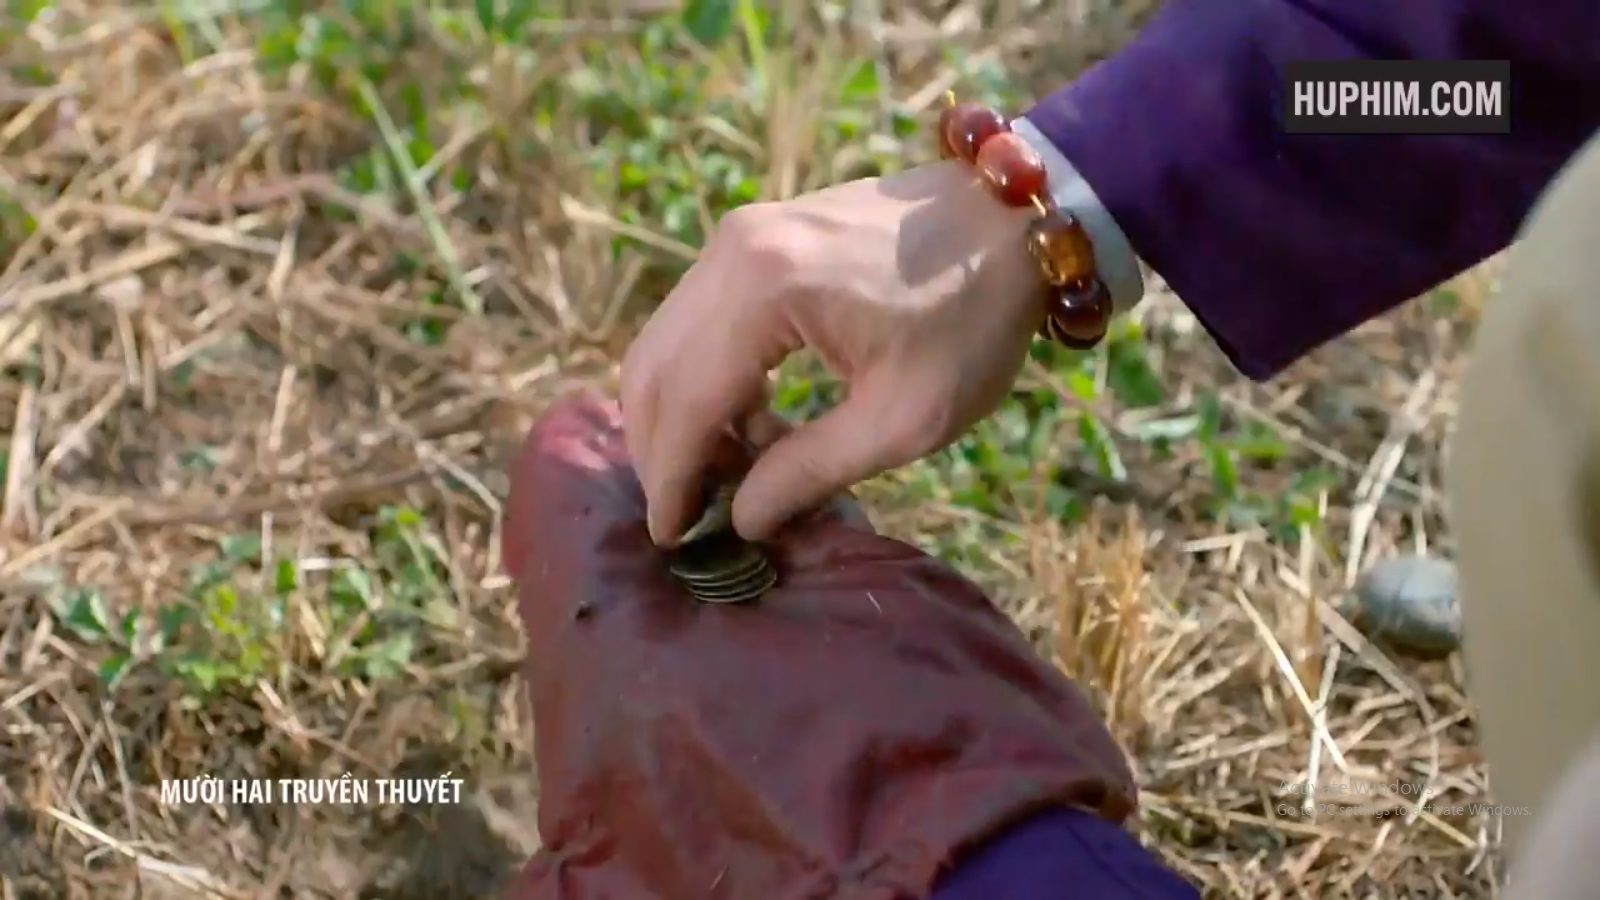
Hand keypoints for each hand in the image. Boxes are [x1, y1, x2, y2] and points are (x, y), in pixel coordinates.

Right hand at [621, 161, 1046, 543]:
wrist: (1013, 218)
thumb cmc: (973, 318)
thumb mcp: (905, 417)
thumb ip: (812, 470)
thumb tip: (742, 520)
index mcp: (765, 291)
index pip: (685, 401)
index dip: (671, 478)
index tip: (669, 538)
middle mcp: (732, 252)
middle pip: (654, 369)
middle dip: (661, 451)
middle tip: (692, 516)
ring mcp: (737, 237)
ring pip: (665, 344)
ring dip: (680, 416)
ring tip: (731, 475)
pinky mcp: (752, 238)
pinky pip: (697, 320)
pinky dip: (704, 378)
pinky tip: (753, 423)